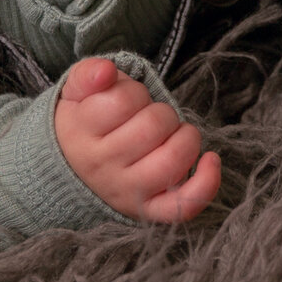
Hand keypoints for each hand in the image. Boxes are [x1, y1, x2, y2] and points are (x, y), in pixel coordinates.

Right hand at [52, 57, 221, 222]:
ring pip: (172, 162)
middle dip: (161, 112)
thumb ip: (87, 74)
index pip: (122, 101)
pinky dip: (205, 185)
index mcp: (82, 134)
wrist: (72, 169)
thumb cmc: (86, 122)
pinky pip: (182, 207)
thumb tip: (106, 71)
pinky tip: (210, 160)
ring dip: (185, 138)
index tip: (128, 100)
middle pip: (153, 127)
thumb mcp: (76, 92)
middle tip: (150, 117)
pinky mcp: (148, 210)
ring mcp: (126, 192)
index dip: (133, 91)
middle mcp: (102, 167)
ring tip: (175, 134)